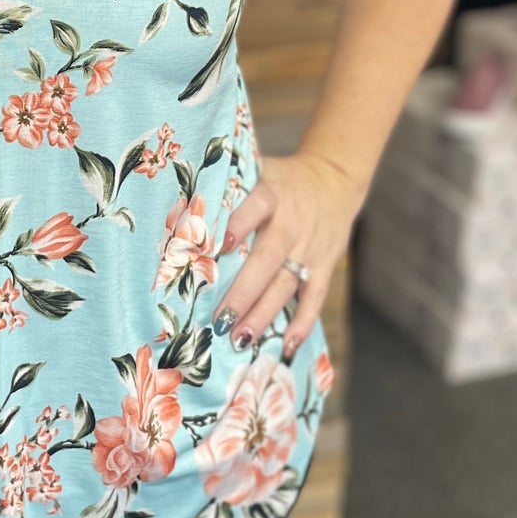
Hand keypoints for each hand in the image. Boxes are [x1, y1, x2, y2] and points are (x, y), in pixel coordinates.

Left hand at [210, 151, 361, 361]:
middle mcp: (292, 223)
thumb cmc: (282, 181)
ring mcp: (310, 247)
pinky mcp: (326, 265)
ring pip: (286, 284)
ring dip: (264, 314)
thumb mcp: (259, 172)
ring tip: (240, 339)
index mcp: (272, 195)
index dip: (238, 227)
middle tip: (219, 321)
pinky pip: (315, 297)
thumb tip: (182, 213)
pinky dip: (303, 322)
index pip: (255, 209)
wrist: (335, 178)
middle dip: (243, 292)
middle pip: (267, 259)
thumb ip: (230, 190)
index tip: (216, 248)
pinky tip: (286, 345)